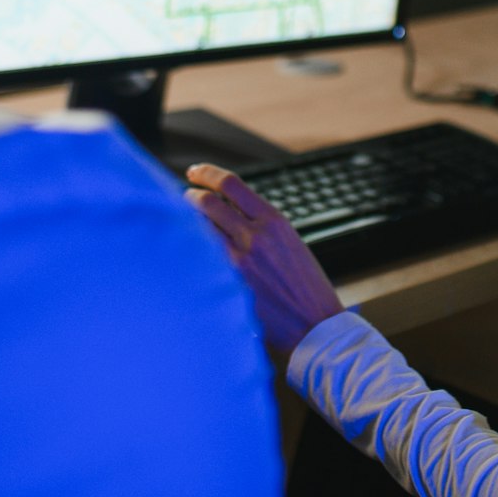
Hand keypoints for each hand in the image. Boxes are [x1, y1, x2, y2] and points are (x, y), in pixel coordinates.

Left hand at [185, 163, 345, 362]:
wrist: (314, 323)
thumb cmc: (304, 284)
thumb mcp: (288, 242)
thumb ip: (259, 223)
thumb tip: (226, 209)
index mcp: (273, 220)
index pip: (230, 184)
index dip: (207, 173)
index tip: (195, 173)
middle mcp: (254, 236)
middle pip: (207, 202)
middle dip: (190, 198)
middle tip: (185, 200)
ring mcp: (239, 261)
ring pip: (199, 230)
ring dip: (186, 224)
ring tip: (183, 226)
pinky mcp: (229, 284)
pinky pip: (201, 259)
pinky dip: (192, 251)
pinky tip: (190, 254)